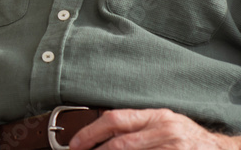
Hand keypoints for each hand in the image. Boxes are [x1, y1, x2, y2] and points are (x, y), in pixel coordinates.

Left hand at [69, 109, 240, 148]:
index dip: (90, 132)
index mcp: (156, 116)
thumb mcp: (162, 124)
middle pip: (120, 142)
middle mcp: (164, 130)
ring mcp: (172, 147)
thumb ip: (136, 127)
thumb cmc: (187, 137)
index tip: (75, 144)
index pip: (114, 119)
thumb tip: (102, 134)